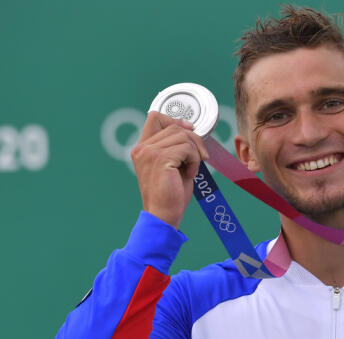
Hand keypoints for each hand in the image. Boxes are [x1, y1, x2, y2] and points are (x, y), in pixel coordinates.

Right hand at [130, 111, 209, 228]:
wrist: (164, 215)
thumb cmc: (170, 194)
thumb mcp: (172, 165)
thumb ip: (175, 146)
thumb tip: (190, 129)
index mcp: (142, 149)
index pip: (155, 117)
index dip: (175, 120)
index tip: (190, 130)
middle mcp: (142, 148)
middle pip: (174, 126)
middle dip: (194, 140)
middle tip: (201, 158)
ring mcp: (149, 153)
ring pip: (183, 136)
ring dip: (195, 152)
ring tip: (191, 170)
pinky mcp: (160, 159)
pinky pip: (187, 148)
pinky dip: (195, 161)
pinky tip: (190, 174)